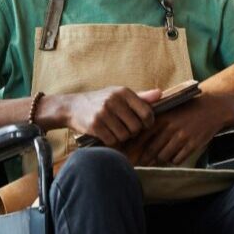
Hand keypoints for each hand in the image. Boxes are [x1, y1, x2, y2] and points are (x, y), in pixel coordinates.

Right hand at [44, 87, 161, 146]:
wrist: (72, 106)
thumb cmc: (100, 100)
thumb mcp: (119, 94)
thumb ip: (141, 97)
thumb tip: (160, 94)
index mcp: (123, 92)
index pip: (147, 112)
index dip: (148, 123)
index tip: (144, 125)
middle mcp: (114, 100)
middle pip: (136, 127)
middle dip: (133, 132)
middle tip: (126, 129)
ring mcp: (104, 113)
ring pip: (124, 136)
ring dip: (121, 137)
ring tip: (115, 130)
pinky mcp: (95, 125)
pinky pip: (112, 141)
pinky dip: (111, 141)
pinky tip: (106, 134)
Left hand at [128, 94, 233, 165]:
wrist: (212, 107)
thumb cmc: (186, 109)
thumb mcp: (169, 110)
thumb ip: (153, 120)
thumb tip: (135, 137)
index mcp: (162, 117)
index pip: (142, 136)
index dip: (134, 147)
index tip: (129, 154)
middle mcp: (170, 127)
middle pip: (151, 150)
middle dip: (144, 159)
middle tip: (139, 164)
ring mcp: (182, 136)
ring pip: (163, 156)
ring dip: (160, 159)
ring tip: (158, 159)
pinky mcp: (193, 144)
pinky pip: (177, 159)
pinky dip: (173, 160)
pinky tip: (174, 156)